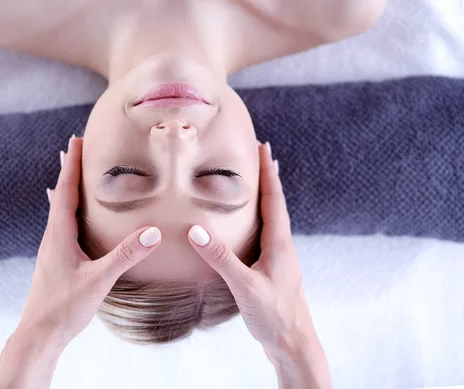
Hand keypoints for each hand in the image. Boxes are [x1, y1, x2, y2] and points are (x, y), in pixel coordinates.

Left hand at [0, 136, 161, 388]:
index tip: (75, 140)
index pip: (65, 191)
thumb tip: (154, 232)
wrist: (39, 335)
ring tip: (76, 174)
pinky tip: (74, 217)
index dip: (71, 165)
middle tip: (77, 148)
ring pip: (59, 210)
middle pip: (60, 195)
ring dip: (68, 189)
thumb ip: (126, 255)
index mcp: (59, 234)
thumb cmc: (64, 308)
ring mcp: (52, 249)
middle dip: (69, 170)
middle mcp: (52, 237)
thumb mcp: (99, 280)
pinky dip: (69, 209)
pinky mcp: (56, 260)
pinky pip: (62, 225)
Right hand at [188, 143, 330, 387]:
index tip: (263, 146)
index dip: (268, 171)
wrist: (293, 343)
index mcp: (279, 243)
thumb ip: (221, 258)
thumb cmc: (275, 315)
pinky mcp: (271, 269)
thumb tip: (196, 230)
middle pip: (275, 203)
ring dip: (263, 196)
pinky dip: (256, 218)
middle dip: (266, 177)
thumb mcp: (245, 286)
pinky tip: (244, 226)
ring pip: (271, 218)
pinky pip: (265, 234)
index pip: (274, 198)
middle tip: (257, 154)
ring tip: (250, 181)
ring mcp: (278, 257)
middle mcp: (281, 245)